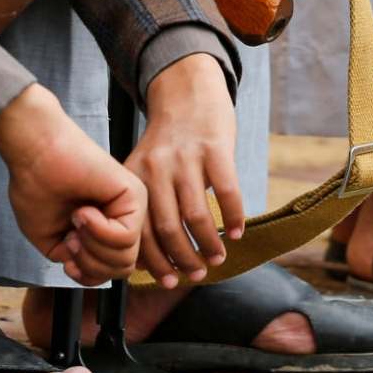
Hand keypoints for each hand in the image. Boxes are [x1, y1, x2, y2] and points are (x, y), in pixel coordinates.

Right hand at [0, 85, 146, 284]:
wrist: (34, 153)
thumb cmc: (37, 188)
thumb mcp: (54, 244)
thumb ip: (81, 264)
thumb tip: (99, 274)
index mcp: (105, 229)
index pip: (111, 272)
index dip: (87, 275)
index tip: (66, 252)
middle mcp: (122, 218)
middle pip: (121, 270)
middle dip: (91, 265)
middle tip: (71, 239)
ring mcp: (131, 206)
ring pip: (125, 258)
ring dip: (92, 248)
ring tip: (75, 222)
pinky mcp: (134, 194)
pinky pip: (125, 236)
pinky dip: (98, 232)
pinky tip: (82, 212)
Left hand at [126, 54, 243, 284]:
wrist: (188, 92)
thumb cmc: (170, 141)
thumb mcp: (145, 166)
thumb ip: (145, 204)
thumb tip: (147, 258)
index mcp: (136, 177)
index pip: (140, 230)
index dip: (154, 262)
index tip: (167, 281)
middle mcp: (157, 168)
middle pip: (167, 228)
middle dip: (182, 259)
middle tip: (195, 275)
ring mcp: (187, 157)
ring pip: (195, 215)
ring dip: (208, 245)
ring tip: (217, 259)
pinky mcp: (216, 148)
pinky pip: (226, 192)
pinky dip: (233, 218)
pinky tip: (236, 233)